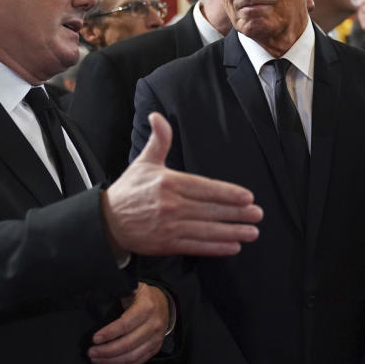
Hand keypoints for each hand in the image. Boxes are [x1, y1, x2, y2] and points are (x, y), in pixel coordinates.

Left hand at [87, 283, 167, 363]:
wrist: (163, 303)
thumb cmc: (142, 296)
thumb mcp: (133, 287)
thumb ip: (120, 290)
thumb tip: (102, 291)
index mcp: (146, 307)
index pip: (126, 324)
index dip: (109, 333)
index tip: (95, 338)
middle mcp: (154, 324)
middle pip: (128, 343)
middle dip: (107, 351)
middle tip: (91, 352)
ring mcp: (156, 338)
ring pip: (133, 355)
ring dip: (112, 361)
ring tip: (96, 360)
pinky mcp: (155, 348)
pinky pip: (138, 361)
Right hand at [103, 113, 262, 256]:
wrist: (107, 221)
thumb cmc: (130, 190)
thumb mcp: (145, 162)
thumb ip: (159, 140)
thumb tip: (157, 116)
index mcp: (169, 182)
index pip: (204, 188)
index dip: (227, 193)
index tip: (247, 197)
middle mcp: (171, 205)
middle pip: (210, 209)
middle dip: (237, 213)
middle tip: (258, 214)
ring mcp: (169, 226)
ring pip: (206, 229)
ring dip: (232, 231)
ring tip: (252, 232)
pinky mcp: (167, 243)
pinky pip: (196, 245)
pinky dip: (215, 247)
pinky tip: (233, 246)